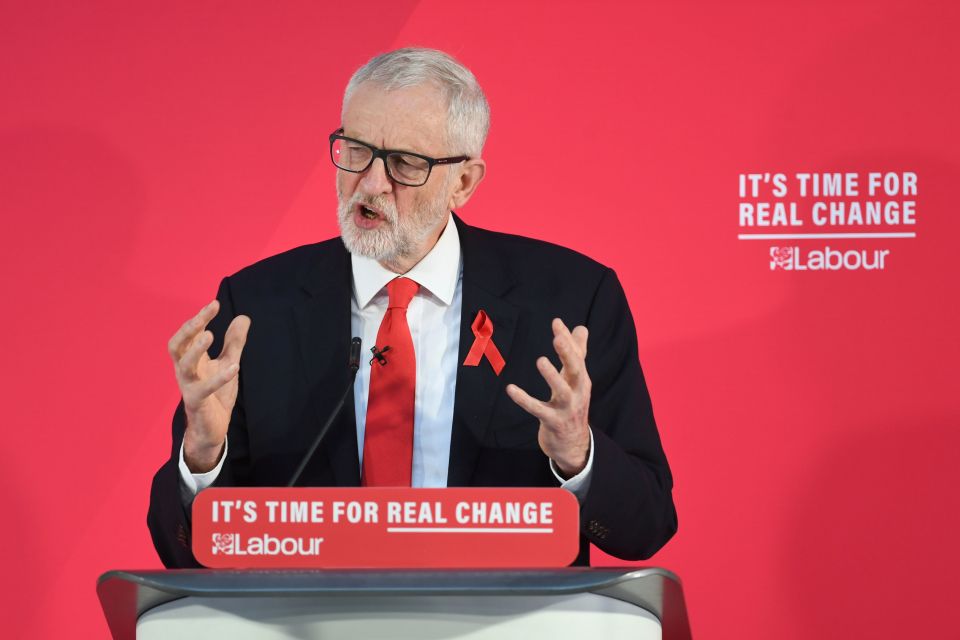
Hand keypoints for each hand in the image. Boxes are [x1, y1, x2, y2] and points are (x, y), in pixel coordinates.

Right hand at [167, 300, 250, 472]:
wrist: (211, 428)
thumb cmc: (216, 394)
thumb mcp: (228, 363)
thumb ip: (234, 343)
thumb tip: (242, 317)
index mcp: (191, 359)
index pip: (190, 334)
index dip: (199, 318)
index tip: (214, 304)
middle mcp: (185, 370)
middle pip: (177, 345)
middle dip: (189, 327)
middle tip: (206, 312)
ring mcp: (189, 386)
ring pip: (184, 365)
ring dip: (195, 349)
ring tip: (210, 335)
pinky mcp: (197, 402)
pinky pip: (204, 389)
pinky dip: (219, 378)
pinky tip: (234, 368)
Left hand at [506, 318, 590, 476]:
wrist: (574, 444)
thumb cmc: (572, 405)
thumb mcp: (576, 379)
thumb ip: (578, 353)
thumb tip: (581, 327)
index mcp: (581, 379)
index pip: (577, 356)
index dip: (567, 340)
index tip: (556, 322)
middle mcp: (577, 392)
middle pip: (576, 370)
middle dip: (567, 354)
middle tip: (557, 338)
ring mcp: (566, 408)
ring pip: (561, 391)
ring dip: (552, 376)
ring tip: (540, 360)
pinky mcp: (553, 422)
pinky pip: (538, 409)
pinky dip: (524, 399)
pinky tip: (511, 389)